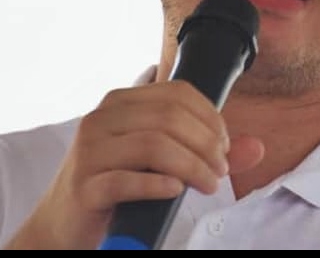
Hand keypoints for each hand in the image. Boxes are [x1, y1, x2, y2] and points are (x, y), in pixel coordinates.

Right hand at [2, 80, 263, 249]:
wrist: (63, 226)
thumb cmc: (118, 186)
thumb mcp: (162, 161)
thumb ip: (208, 152)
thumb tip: (257, 149)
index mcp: (120, 102)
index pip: (177, 93)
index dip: (210, 117)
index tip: (224, 146)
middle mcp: (101, 119)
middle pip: (169, 117)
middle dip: (206, 144)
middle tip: (220, 171)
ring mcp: (89, 151)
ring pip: (153, 145)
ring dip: (192, 166)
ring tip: (207, 184)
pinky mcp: (84, 186)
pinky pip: (127, 180)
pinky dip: (159, 184)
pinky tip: (175, 191)